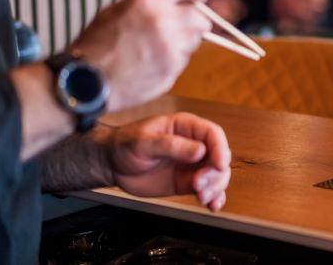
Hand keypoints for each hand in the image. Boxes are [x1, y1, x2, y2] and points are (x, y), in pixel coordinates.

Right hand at [71, 0, 211, 111]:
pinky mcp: (171, 70)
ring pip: (194, 40)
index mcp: (148, 0)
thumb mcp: (119, 8)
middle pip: (200, 17)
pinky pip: (183, 60)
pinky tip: (151, 62)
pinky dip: (173, 59)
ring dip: (184, 40)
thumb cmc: (98, 41)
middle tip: (184, 23)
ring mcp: (169, 48)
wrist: (85, 82)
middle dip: (196, 19)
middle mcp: (163, 22)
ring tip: (158, 45)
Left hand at [109, 112, 230, 211]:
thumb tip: (200, 152)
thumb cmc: (125, 145)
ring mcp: (192, 165)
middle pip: (220, 156)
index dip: (220, 149)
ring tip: (201, 197)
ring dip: (215, 187)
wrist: (112, 164)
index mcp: (186, 127)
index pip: (213, 134)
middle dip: (215, 173)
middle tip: (198, 185)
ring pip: (217, 175)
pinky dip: (214, 197)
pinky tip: (213, 205)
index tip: (219, 164)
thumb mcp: (143, 142)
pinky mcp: (187, 182)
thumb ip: (171, 145)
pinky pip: (208, 189)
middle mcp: (194, 145)